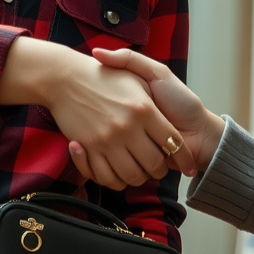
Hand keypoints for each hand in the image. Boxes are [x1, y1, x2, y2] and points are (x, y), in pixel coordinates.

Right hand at [0, 38, 193, 190]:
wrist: (64, 77)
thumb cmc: (103, 75)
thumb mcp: (134, 73)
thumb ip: (155, 95)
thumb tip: (168, 119)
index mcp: (145, 108)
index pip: (173, 142)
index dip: (184, 158)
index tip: (189, 167)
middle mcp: (128, 126)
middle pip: (154, 164)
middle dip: (161, 171)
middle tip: (159, 167)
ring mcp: (108, 139)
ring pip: (132, 175)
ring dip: (139, 178)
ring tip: (139, 170)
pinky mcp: (89, 148)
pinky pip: (107, 177)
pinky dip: (115, 181)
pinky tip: (118, 172)